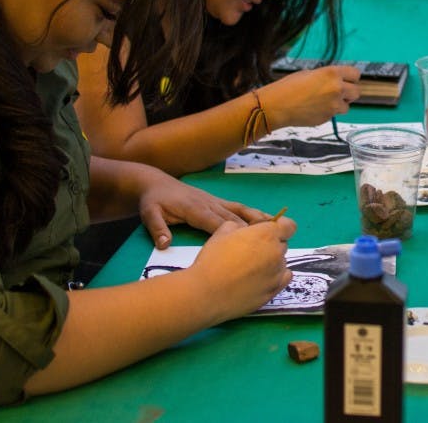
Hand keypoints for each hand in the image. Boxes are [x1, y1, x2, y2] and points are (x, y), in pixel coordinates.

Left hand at [137, 170, 270, 248]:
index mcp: (195, 209)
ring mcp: (214, 201)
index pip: (216, 223)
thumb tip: (164, 244)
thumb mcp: (148, 213)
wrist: (154, 183)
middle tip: (273, 241)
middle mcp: (209, 203)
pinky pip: (237, 207)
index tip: (249, 245)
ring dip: (258, 218)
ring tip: (278, 227)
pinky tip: (267, 220)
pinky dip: (253, 213)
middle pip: (234, 218)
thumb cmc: (153, 200)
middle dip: (252, 229)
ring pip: (240, 210)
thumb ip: (157, 228)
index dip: (233, 233)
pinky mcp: (217, 201)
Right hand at [189, 217, 296, 320]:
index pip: (289, 226)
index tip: (268, 232)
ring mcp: (277, 274)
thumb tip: (248, 231)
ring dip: (271, 261)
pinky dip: (276, 276)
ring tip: (250, 269)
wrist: (207, 293)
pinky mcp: (274, 291)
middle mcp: (277, 253)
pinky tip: (260, 278)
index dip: (280, 227)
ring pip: (281, 262)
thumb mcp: (222, 231)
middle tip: (250, 252)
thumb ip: (241, 226)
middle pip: (282, 244)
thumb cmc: (213, 259)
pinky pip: (283, 278)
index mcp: (266, 235)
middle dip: (270, 244)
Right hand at [262, 65, 360, 129]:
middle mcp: (336, 88)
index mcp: (332, 73)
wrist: (277, 106)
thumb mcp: (310, 74)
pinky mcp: (328, 118)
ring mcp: (333, 105)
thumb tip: (337, 81)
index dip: (351, 78)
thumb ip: (327, 77)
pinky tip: (315, 109)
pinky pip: (335, 115)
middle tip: (339, 93)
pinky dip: (329, 112)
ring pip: (347, 106)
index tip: (348, 80)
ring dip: (339, 104)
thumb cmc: (289, 87)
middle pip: (357, 92)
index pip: (355, 74)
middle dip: (349, 93)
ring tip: (323, 102)